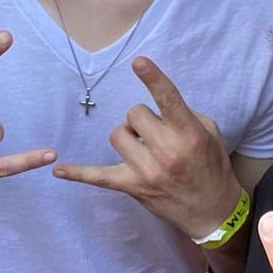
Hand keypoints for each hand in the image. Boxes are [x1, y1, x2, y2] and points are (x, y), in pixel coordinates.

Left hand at [53, 56, 243, 238]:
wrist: (212, 210)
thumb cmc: (211, 166)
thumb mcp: (210, 133)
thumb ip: (185, 115)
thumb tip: (158, 107)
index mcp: (188, 133)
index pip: (168, 100)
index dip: (153, 78)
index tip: (138, 62)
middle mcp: (166, 151)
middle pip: (135, 113)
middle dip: (143, 117)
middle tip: (156, 132)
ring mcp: (146, 170)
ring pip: (117, 134)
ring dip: (128, 135)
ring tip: (143, 146)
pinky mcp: (132, 186)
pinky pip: (98, 176)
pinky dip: (79, 173)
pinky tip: (59, 170)